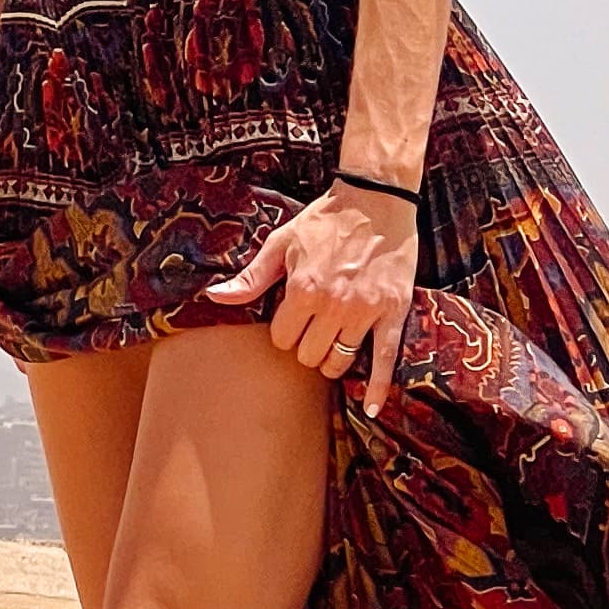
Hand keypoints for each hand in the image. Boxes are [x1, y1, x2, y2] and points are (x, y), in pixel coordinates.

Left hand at [205, 179, 417, 415]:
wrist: (376, 199)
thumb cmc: (325, 220)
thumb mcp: (281, 243)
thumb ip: (251, 277)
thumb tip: (215, 297)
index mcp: (303, 289)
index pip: (281, 338)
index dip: (282, 332)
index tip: (289, 320)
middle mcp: (334, 306)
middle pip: (309, 355)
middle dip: (305, 347)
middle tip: (310, 331)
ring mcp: (365, 312)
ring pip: (340, 361)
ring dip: (332, 359)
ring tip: (331, 345)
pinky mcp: (393, 313)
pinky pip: (386, 359)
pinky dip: (379, 387)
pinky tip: (372, 408)